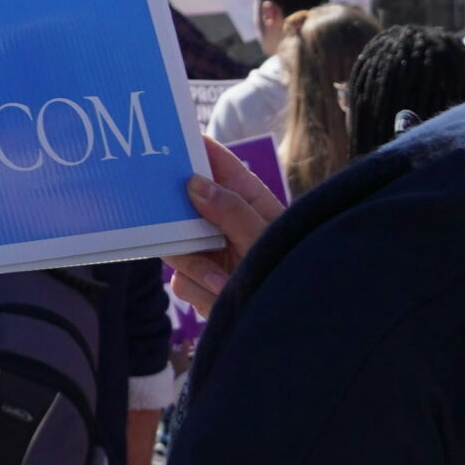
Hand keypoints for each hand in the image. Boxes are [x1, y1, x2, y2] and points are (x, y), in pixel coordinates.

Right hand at [164, 140, 283, 314]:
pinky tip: (223, 297)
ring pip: (176, 248)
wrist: (295, 326)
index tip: (170, 139)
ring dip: (198, 266)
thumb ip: (231, 210)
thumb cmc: (291, 271)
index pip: (216, 163)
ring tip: (224, 283)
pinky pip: (181, 281)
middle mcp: (222, 222)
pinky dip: (201, 291)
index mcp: (246, 198)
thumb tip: (194, 182)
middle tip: (170, 216)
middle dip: (177, 217)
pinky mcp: (199, 284)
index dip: (193, 148)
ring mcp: (209, 253)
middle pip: (181, 205)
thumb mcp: (264, 238)